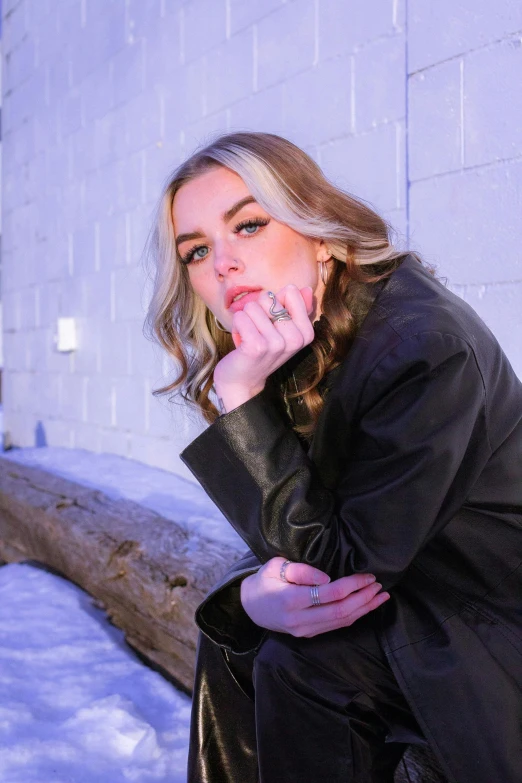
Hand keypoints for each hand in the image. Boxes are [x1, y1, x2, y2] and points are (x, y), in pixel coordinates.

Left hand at [213, 285, 314, 411]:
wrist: (243, 381)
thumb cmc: (261, 351)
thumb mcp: (283, 331)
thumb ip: (295, 309)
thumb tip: (305, 289)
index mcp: (306, 333)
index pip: (291, 292)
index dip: (274, 303)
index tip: (272, 323)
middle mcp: (295, 339)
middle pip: (268, 298)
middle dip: (257, 312)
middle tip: (258, 332)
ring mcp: (277, 344)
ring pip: (252, 306)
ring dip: (245, 320)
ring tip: (249, 337)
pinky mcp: (257, 346)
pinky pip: (240, 317)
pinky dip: (236, 326)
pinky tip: (241, 342)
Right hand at [240, 557, 389, 637]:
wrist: (250, 607)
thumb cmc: (264, 581)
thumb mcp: (275, 566)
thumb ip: (301, 570)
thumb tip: (327, 579)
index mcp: (290, 600)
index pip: (330, 594)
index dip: (352, 585)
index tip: (367, 575)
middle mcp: (300, 620)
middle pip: (340, 611)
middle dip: (364, 598)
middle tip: (379, 585)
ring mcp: (305, 631)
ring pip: (341, 622)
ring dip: (364, 609)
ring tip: (381, 596)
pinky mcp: (309, 634)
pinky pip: (336, 626)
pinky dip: (355, 616)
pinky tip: (366, 607)